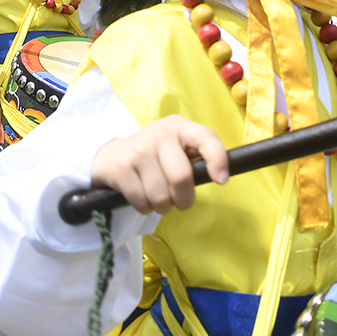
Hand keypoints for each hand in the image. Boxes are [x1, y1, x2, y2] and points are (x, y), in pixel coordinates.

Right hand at [90, 116, 229, 214]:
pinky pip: (141, 201)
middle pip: (181, 178)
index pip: (206, 137)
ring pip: (160, 195)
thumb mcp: (178, 147)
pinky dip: (145, 208)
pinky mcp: (120, 167)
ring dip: (162, 206)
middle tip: (181, 201)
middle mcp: (159, 133)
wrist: (111, 156)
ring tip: (158, 197)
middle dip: (184, 200)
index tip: (222, 181)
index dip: (217, 159)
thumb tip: (225, 171)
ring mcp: (138, 149)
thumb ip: (200, 156)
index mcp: (179, 127)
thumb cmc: (156, 156)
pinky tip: (142, 197)